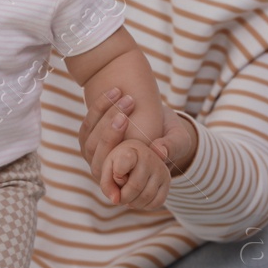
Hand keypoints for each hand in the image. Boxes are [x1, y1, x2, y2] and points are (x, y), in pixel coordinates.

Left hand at [79, 89, 196, 183]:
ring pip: (90, 136)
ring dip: (105, 113)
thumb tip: (160, 152)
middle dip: (109, 126)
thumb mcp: (179, 141)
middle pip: (96, 150)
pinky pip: (89, 123)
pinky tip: (116, 91)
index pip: (110, 169)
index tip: (125, 118)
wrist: (160, 124)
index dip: (113, 143)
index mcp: (126, 176)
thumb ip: (172, 147)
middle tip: (128, 103)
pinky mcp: (92, 138)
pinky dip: (100, 106)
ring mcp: (96, 154)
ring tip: (126, 96)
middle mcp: (107, 169)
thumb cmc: (172, 138)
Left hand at [99, 138, 170, 209]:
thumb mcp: (107, 169)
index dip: (116, 175)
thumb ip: (107, 185)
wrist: (136, 158)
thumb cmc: (119, 164)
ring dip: (133, 203)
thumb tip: (116, 200)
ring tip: (127, 198)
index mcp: (131, 150)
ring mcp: (161, 170)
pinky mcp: (167, 181)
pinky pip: (157, 202)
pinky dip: (145, 206)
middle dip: (123, 198)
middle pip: (135, 187)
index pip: (123, 163)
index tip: (115, 174)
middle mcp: (149, 157)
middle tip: (119, 197)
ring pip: (147, 197)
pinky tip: (138, 199)